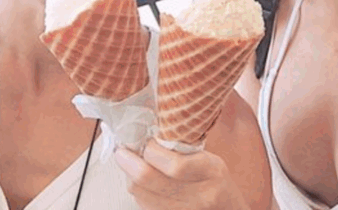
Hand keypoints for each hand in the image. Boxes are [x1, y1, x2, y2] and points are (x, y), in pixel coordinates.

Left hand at [115, 139, 250, 209]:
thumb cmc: (216, 181)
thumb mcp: (210, 159)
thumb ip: (183, 149)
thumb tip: (148, 135)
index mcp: (211, 171)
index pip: (175, 165)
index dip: (151, 152)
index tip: (144, 140)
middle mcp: (200, 196)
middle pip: (151, 181)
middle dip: (129, 163)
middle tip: (121, 151)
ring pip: (142, 195)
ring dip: (130, 177)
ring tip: (129, 164)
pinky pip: (145, 206)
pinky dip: (137, 192)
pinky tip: (139, 182)